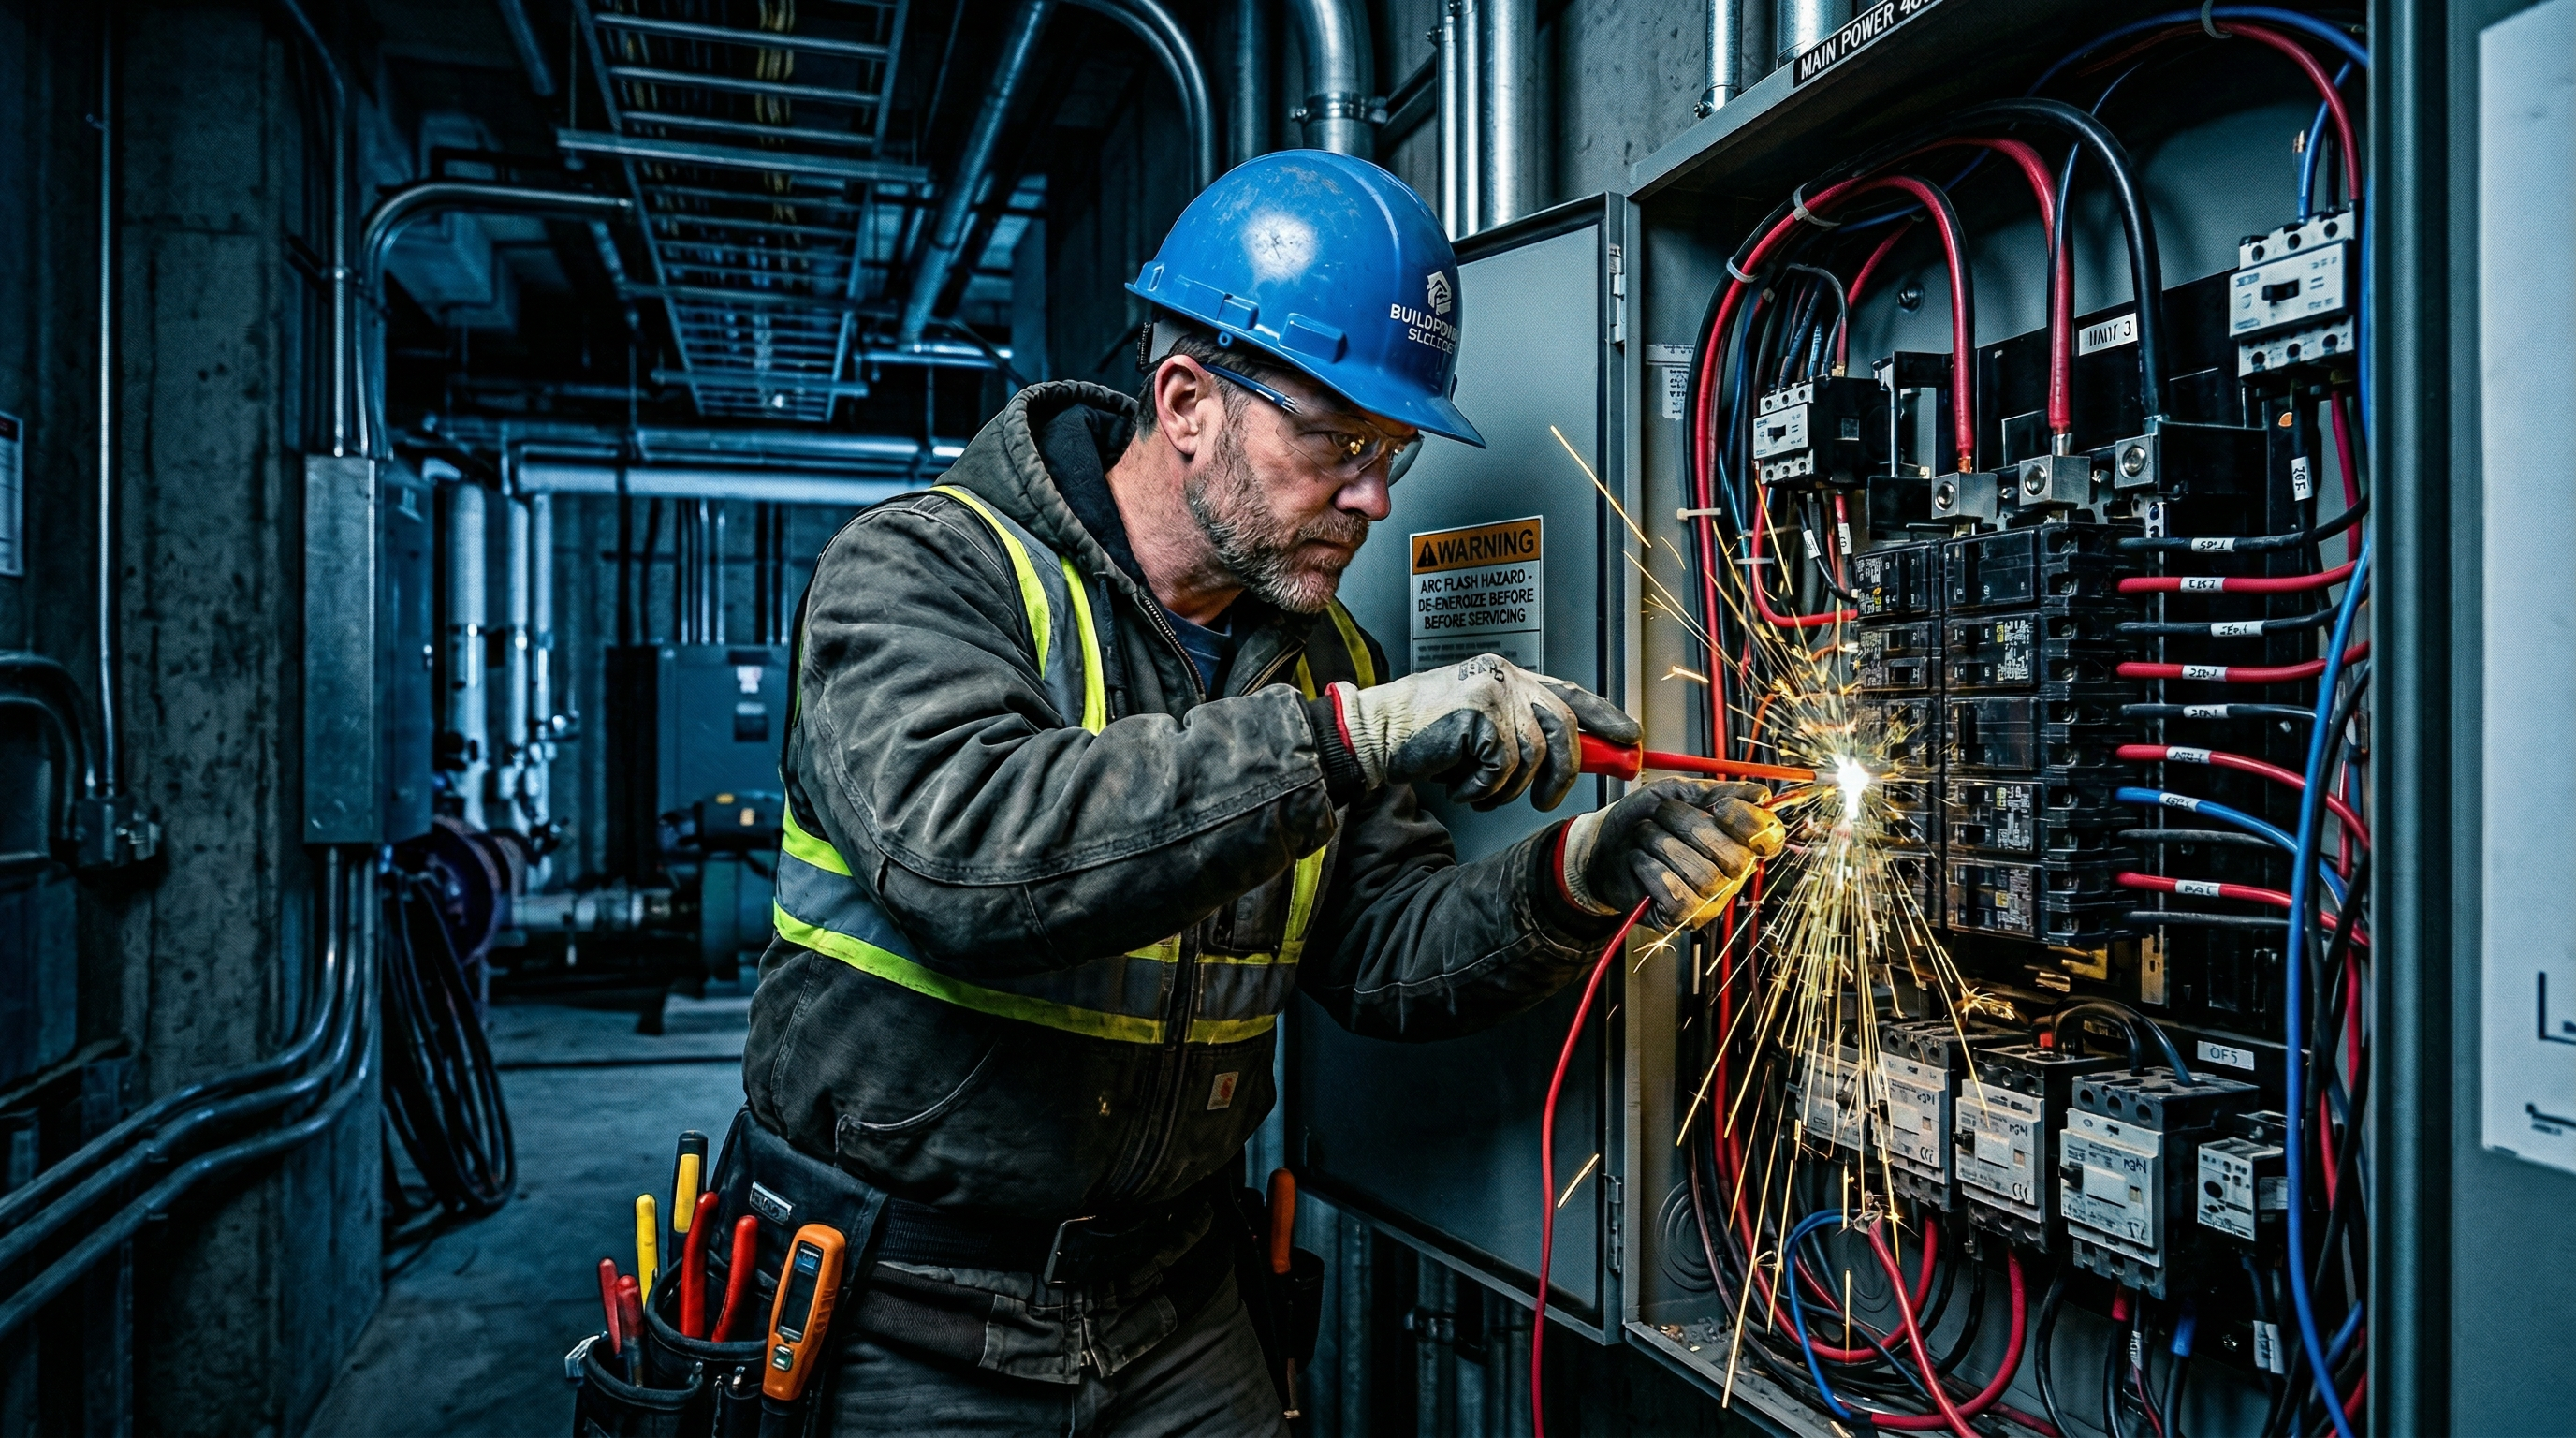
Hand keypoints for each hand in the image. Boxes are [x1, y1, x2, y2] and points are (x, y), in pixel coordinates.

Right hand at [1330, 655, 1638, 810]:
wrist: (1375, 733)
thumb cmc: (1424, 736)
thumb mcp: (1480, 728)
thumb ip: (1521, 732)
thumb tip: (1574, 758)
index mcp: (1509, 676)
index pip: (1571, 693)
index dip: (1605, 718)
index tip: (1631, 740)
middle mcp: (1505, 678)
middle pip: (1562, 728)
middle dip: (1562, 774)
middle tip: (1545, 800)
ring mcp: (1491, 693)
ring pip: (1533, 756)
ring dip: (1506, 788)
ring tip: (1477, 789)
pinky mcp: (1475, 715)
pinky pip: (1502, 767)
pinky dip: (1481, 788)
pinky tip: (1458, 783)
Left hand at [1561, 778, 1786, 929]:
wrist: (1601, 846)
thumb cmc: (1641, 821)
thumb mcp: (1675, 794)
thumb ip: (1715, 792)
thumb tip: (1759, 794)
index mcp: (1737, 840)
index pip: (1769, 838)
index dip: (1749, 822)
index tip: (1719, 806)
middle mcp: (1730, 874)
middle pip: (1735, 857)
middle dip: (1690, 825)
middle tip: (1662, 813)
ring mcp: (1708, 900)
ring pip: (1703, 876)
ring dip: (1663, 845)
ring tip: (1645, 836)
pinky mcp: (1682, 918)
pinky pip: (1678, 896)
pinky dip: (1651, 870)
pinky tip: (1640, 861)